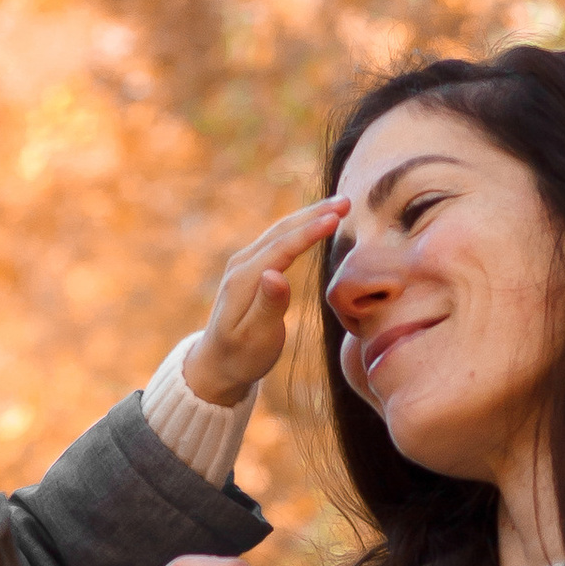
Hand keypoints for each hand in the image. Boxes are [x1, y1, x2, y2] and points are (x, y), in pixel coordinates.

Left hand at [183, 196, 347, 407]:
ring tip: (340, 206)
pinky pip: (279, 240)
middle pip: (282, 231)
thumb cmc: (241, 357)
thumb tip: (276, 274)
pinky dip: (301, 226)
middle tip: (347, 202)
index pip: (281, 248)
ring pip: (281, 231)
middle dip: (314, 214)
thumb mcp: (256, 338)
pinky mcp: (251, 267)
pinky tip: (317, 222)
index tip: (337, 218)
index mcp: (244, 280)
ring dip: (310, 215)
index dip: (309, 232)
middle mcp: (242, 265)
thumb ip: (268, 307)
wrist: (217, 363)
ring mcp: (245, 263)